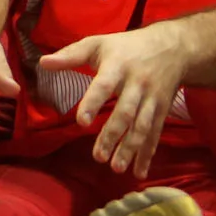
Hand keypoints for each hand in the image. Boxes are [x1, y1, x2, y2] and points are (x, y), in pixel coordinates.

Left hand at [38, 24, 187, 177]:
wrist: (173, 47)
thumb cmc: (126, 47)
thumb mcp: (98, 43)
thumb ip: (70, 55)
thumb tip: (42, 63)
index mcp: (118, 66)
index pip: (104, 86)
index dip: (93, 103)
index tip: (82, 123)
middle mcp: (137, 84)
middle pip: (125, 112)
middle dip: (113, 136)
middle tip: (98, 157)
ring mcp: (152, 99)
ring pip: (142, 126)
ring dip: (131, 149)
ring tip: (116, 168)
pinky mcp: (163, 110)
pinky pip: (156, 133)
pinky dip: (149, 153)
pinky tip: (139, 172)